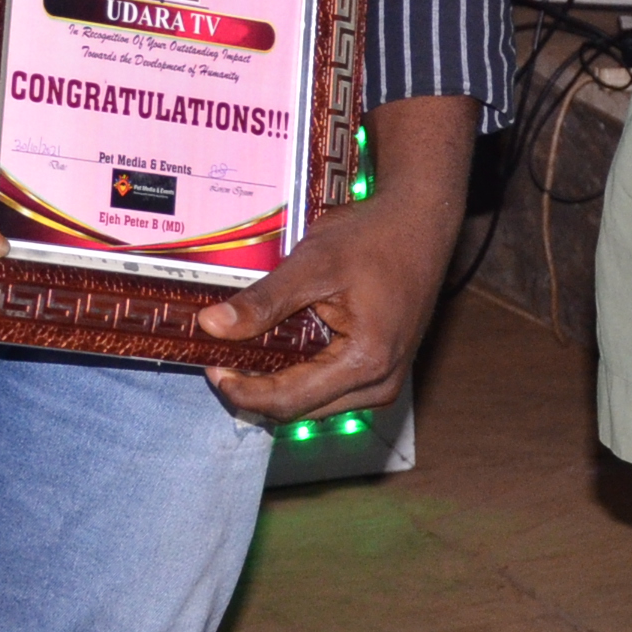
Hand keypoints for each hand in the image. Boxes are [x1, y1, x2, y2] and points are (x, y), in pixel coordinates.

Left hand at [194, 96, 471, 421]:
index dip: (243, 390)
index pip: (288, 402)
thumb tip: (212, 326)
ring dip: (275, 383)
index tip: (211, 366)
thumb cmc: (375, 238)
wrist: (420, 222)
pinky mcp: (380, 371)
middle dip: (255, 388)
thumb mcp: (314, 262)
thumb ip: (264, 301)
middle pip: (299, 409)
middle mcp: (379, 385)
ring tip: (242, 350)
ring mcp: (383, 382)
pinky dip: (298, 373)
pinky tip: (277, 346)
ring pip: (312, 403)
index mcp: (366, 364)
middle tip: (218, 355)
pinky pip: (329, 388)